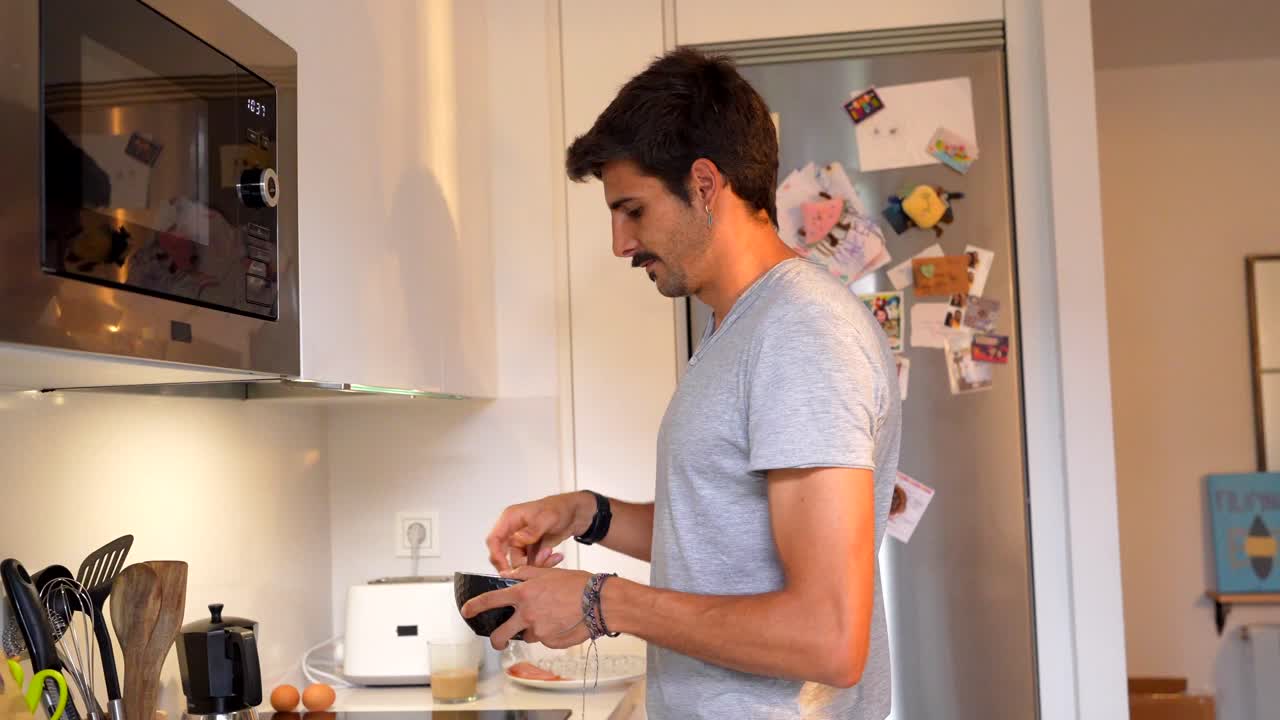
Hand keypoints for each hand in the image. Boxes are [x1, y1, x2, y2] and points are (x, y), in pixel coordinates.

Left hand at [460, 566, 592, 649]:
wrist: (599, 602)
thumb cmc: (578, 585)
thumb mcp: (547, 572)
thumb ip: (524, 574)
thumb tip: (507, 576)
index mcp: (523, 594)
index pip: (491, 601)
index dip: (475, 607)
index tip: (467, 611)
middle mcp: (527, 614)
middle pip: (501, 634)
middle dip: (497, 640)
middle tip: (499, 639)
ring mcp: (539, 631)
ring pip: (527, 635)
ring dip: (532, 630)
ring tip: (551, 618)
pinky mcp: (551, 642)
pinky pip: (545, 640)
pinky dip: (550, 633)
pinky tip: (562, 622)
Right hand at [485, 492, 595, 570]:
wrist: (576, 514)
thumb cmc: (560, 508)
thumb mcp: (547, 518)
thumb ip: (531, 531)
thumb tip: (516, 540)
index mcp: (511, 518)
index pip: (494, 540)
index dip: (496, 556)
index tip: (505, 569)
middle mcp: (513, 530)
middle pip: (505, 555)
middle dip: (520, 563)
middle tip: (534, 563)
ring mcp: (522, 541)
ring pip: (519, 562)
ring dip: (535, 562)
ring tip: (549, 553)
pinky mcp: (531, 549)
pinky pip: (531, 563)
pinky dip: (542, 563)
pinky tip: (555, 556)